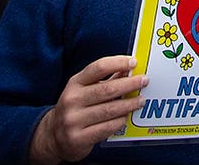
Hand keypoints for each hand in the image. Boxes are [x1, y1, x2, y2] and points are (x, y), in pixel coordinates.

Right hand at [29, 55, 146, 163]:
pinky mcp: (78, 138)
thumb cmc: (75, 108)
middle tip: (144, 81)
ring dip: (129, 104)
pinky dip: (120, 121)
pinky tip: (126, 117)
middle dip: (129, 84)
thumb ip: (106, 79)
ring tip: (140, 100)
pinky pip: (106, 128)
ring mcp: (73, 120)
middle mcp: (72, 100)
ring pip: (109, 110)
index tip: (133, 62)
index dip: (117, 62)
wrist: (54, 136)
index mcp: (74, 84)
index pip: (97, 68)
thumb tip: (129, 68)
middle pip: (107, 89)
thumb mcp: (84, 90)